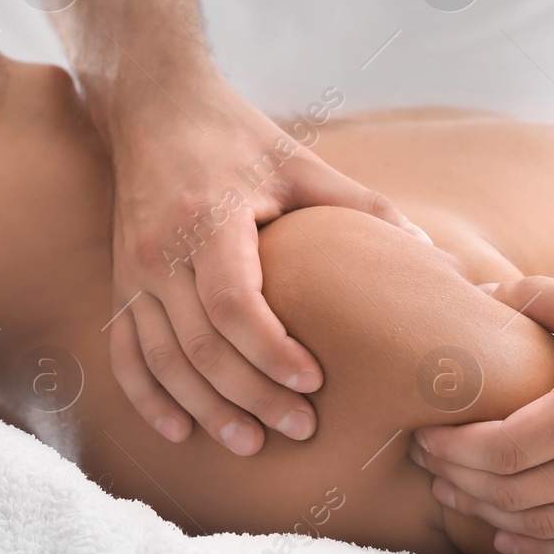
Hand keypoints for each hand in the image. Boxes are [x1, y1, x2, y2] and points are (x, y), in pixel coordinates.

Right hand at [105, 73, 426, 454]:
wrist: (156, 109)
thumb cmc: (243, 139)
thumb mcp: (305, 164)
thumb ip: (367, 207)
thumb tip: (434, 254)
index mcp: (210, 217)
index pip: (234, 302)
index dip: (272, 351)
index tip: (314, 383)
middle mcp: (161, 248)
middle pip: (201, 344)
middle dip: (250, 395)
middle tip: (299, 430)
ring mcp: (133, 270)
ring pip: (163, 360)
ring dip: (205, 409)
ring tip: (251, 444)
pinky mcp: (119, 284)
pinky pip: (127, 354)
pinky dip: (149, 399)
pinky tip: (181, 433)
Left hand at [411, 277, 553, 553]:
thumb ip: (537, 297)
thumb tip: (475, 290)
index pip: (504, 448)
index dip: (454, 449)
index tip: (425, 435)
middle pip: (514, 490)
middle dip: (459, 479)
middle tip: (427, 464)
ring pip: (544, 525)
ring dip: (489, 513)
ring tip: (455, 494)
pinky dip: (541, 548)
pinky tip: (507, 535)